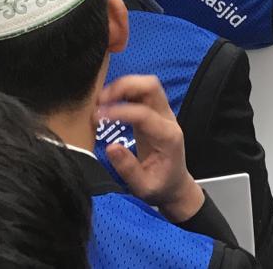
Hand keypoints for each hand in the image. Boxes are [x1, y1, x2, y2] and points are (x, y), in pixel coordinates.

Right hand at [98, 74, 203, 222]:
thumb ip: (128, 168)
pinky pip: (142, 93)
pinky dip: (124, 91)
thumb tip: (111, 147)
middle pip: (151, 86)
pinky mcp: (153, 114)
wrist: (175, 186)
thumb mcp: (143, 187)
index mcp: (167, 137)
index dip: (119, 111)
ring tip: (101, 100)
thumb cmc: (160, 187)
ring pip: (147, 85)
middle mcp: (167, 120)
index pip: (144, 113)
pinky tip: (108, 102)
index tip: (97, 117)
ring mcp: (162, 114)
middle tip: (100, 101)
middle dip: (124, 86)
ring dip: (123, 86)